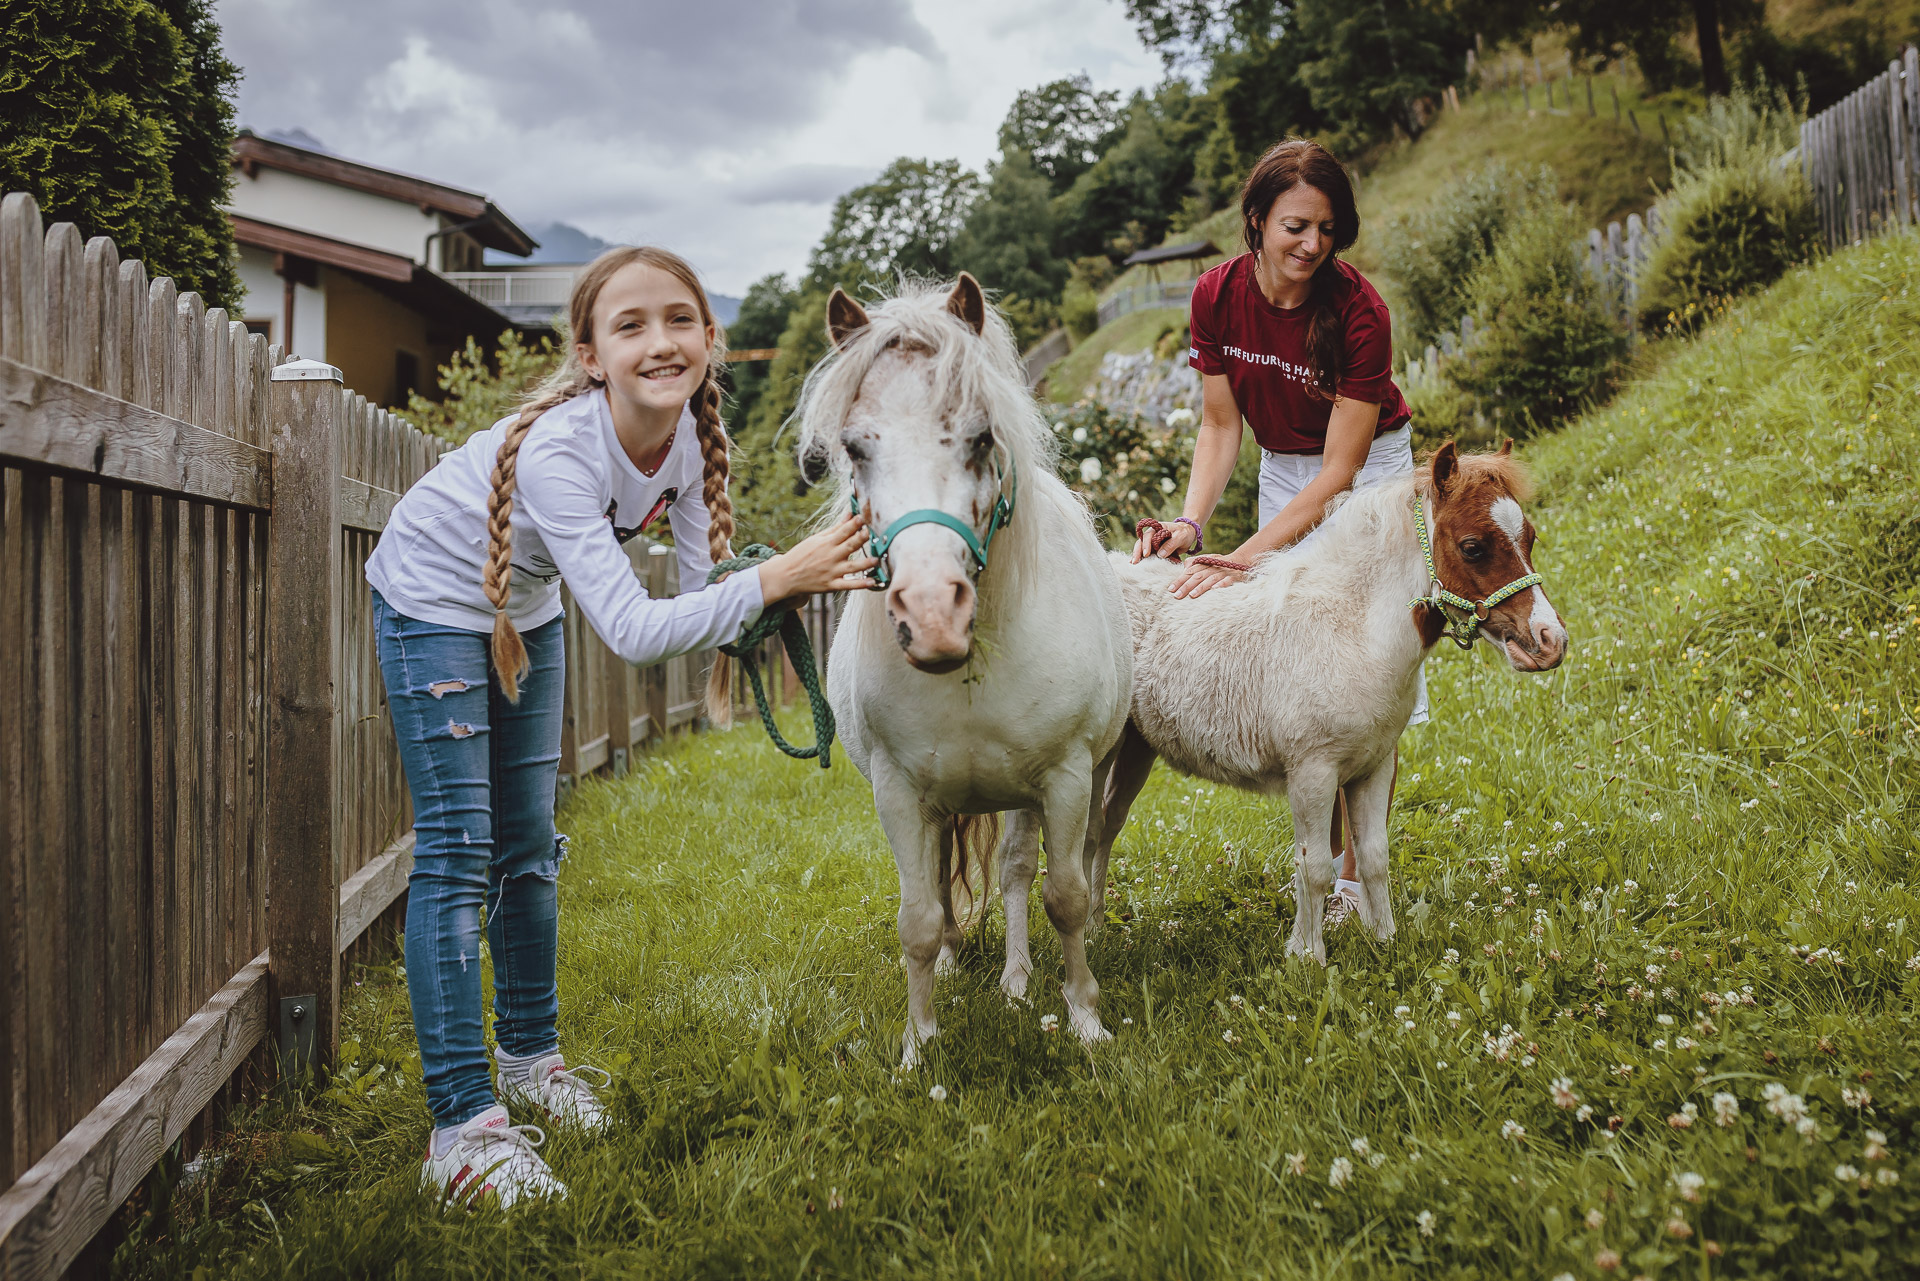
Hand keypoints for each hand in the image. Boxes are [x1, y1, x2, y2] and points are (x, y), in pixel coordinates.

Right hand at [756, 511, 877, 602]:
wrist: (785, 576)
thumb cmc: (802, 555)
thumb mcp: (816, 539)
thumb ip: (835, 528)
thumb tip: (850, 515)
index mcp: (826, 543)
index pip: (843, 531)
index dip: (854, 524)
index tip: (863, 517)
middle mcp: (831, 556)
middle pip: (849, 546)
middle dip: (861, 538)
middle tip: (871, 533)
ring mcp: (832, 571)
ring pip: (852, 566)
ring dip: (865, 563)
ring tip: (876, 559)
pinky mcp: (831, 585)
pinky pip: (848, 585)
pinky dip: (860, 584)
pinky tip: (872, 581)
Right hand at [1131, 518, 1197, 562]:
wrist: (1188, 535)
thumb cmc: (1184, 533)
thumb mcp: (1180, 536)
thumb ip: (1171, 544)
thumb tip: (1160, 555)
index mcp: (1157, 528)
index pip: (1148, 536)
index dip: (1146, 544)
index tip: (1146, 554)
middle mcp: (1152, 535)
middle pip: (1141, 543)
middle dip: (1137, 552)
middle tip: (1135, 562)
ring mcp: (1152, 543)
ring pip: (1142, 549)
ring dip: (1137, 557)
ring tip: (1133, 565)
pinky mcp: (1155, 551)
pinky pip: (1147, 555)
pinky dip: (1142, 560)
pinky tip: (1137, 566)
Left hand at [1167, 557, 1247, 597]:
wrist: (1242, 559)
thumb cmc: (1220, 564)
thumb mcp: (1207, 561)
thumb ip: (1195, 564)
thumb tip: (1183, 568)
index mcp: (1205, 563)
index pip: (1190, 571)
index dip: (1180, 579)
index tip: (1171, 589)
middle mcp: (1212, 566)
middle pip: (1198, 575)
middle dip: (1187, 585)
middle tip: (1177, 595)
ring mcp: (1223, 571)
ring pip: (1211, 578)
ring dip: (1201, 587)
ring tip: (1192, 595)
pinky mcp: (1234, 576)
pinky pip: (1228, 580)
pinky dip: (1221, 584)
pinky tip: (1215, 590)